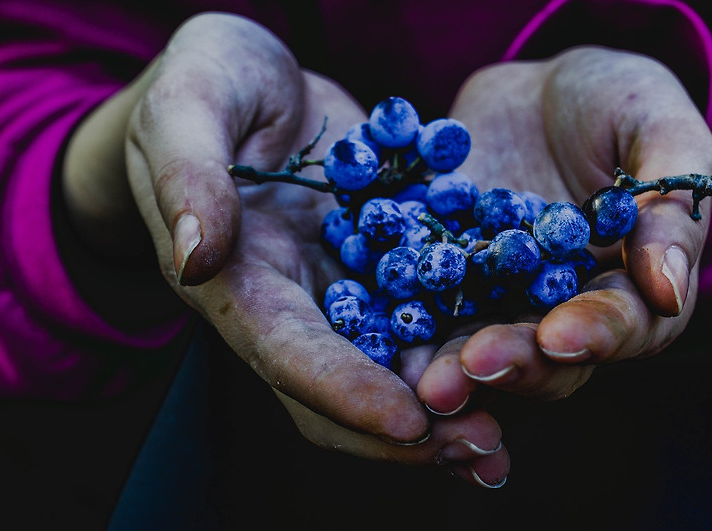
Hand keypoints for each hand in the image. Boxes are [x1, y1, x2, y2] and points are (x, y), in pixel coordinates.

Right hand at [64, 13, 507, 485]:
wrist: (253, 82)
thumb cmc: (206, 83)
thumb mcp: (188, 106)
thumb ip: (188, 176)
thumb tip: (193, 256)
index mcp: (238, 280)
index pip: (287, 352)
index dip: (345, 390)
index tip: (409, 420)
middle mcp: (294, 302)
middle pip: (344, 387)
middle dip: (406, 429)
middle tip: (479, 448)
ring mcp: (345, 286)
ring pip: (394, 365)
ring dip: (449, 404)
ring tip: (503, 439)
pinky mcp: (386, 261)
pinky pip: (429, 311)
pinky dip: (468, 343)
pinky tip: (522, 359)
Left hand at [413, 46, 711, 411]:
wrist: (530, 94)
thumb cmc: (611, 101)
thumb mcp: (654, 124)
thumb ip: (669, 201)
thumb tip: (669, 291)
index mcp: (628, 285)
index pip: (623, 325)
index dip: (595, 334)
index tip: (560, 337)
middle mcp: (561, 309)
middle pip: (545, 357)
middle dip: (512, 364)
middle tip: (475, 364)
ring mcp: (497, 301)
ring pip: (480, 349)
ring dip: (453, 369)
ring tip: (425, 379)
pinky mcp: (444, 283)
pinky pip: (424, 312)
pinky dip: (406, 331)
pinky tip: (383, 344)